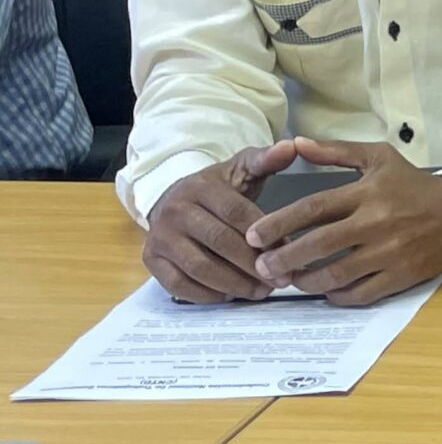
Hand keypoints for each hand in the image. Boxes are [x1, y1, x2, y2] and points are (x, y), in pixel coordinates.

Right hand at [142, 142, 300, 302]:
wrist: (172, 198)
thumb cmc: (217, 188)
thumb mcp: (240, 168)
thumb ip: (266, 160)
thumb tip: (290, 146)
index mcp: (201, 187)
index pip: (237, 213)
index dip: (266, 235)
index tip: (289, 252)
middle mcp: (175, 211)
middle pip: (220, 243)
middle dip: (253, 265)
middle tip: (279, 281)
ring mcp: (160, 237)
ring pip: (200, 267)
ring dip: (234, 284)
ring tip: (260, 292)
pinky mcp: (150, 259)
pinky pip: (179, 285)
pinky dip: (207, 295)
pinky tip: (231, 297)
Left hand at [244, 138, 441, 305]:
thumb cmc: (414, 185)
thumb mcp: (378, 158)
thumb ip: (335, 151)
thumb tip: (295, 144)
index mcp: (366, 192)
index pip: (313, 208)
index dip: (278, 223)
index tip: (253, 235)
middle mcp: (376, 222)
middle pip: (318, 245)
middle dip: (283, 258)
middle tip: (262, 266)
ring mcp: (390, 252)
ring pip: (336, 274)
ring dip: (305, 280)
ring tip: (289, 279)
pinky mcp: (402, 275)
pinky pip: (361, 292)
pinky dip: (337, 295)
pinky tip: (325, 290)